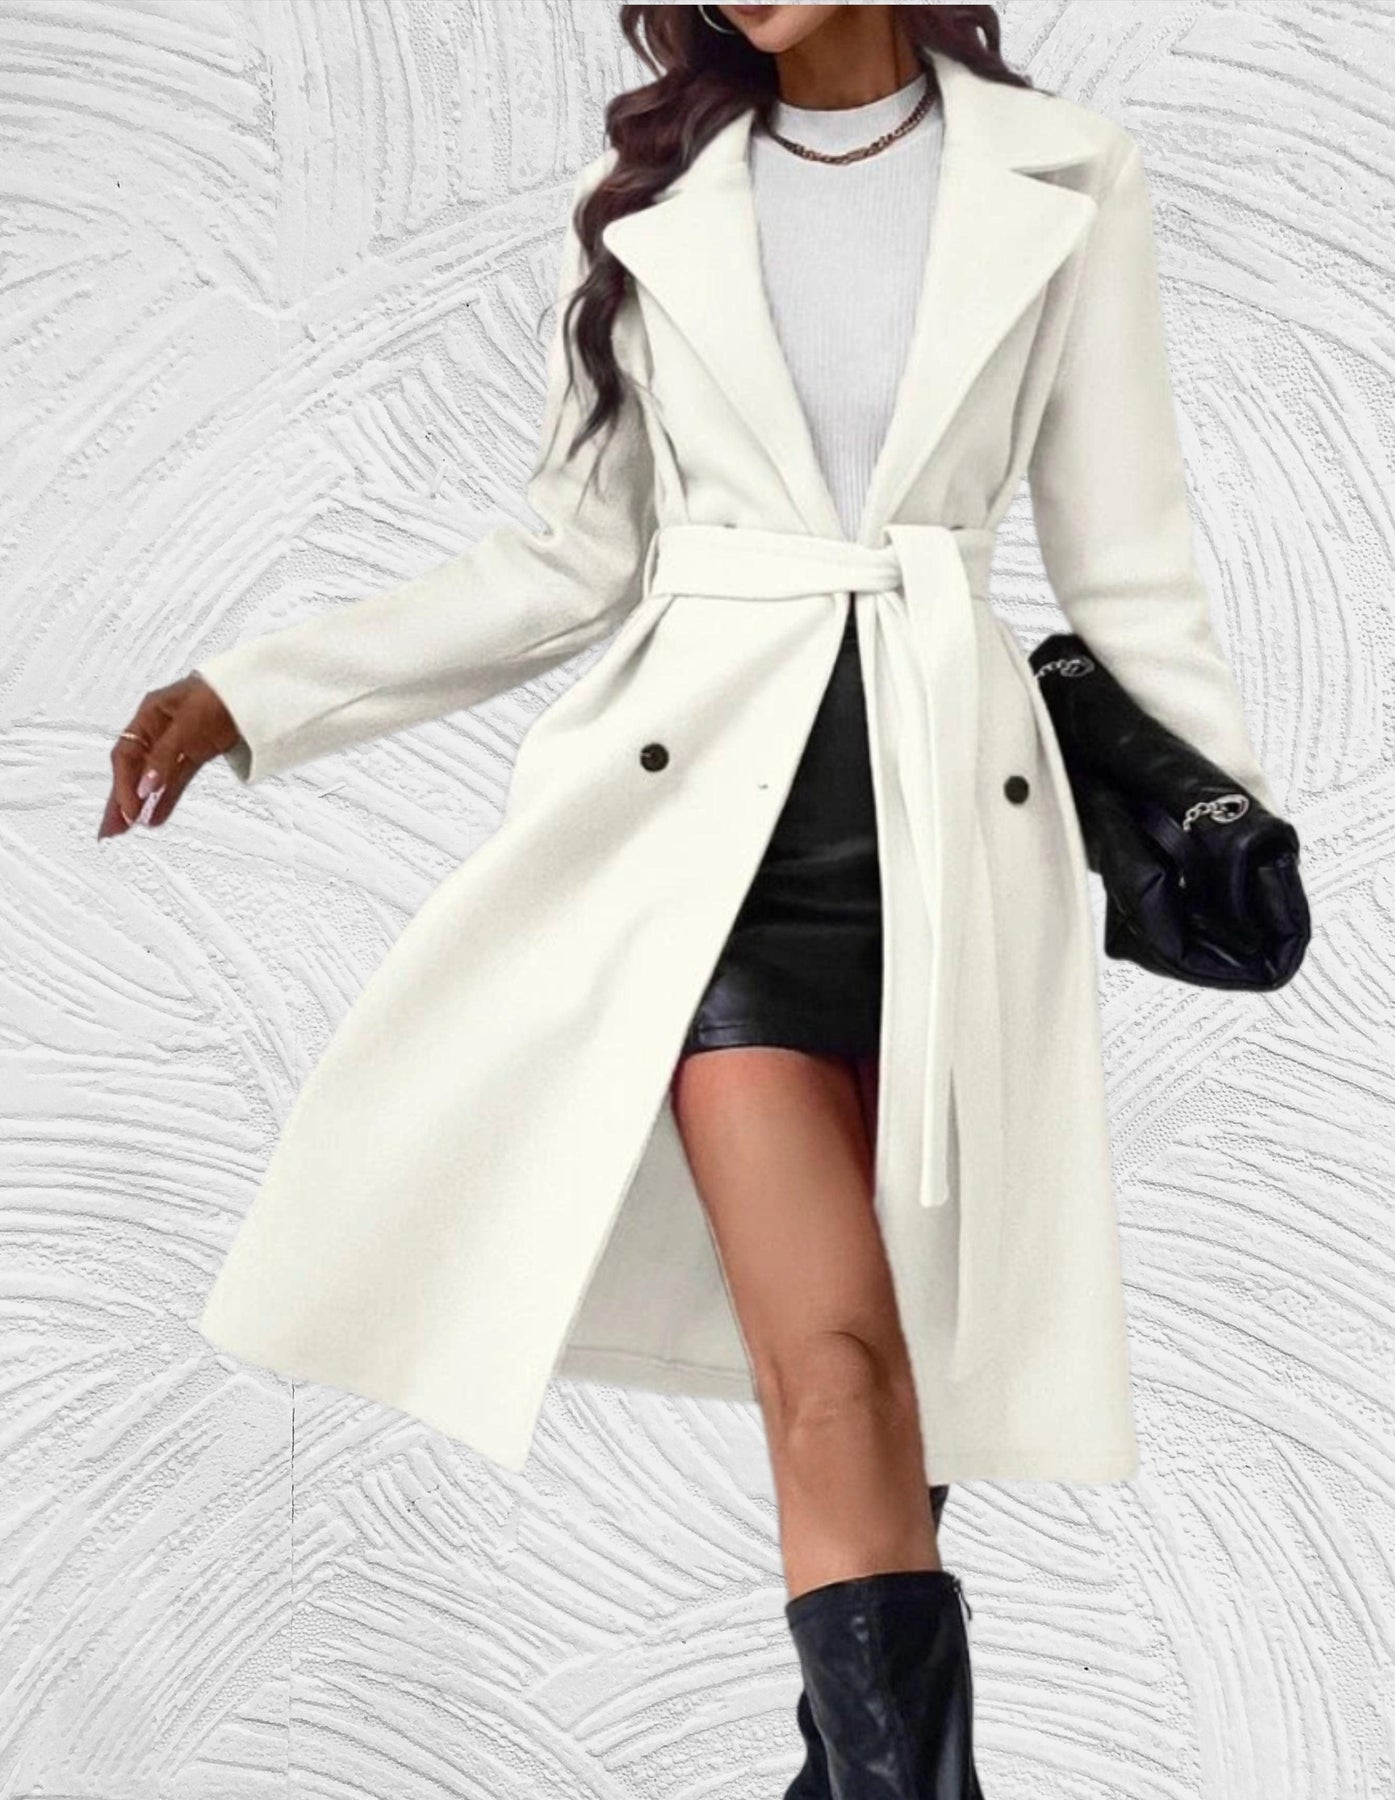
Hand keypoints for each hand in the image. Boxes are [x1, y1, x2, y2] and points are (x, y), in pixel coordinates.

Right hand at [98, 674, 241, 839]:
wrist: (256, 689)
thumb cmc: (220, 694)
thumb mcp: (187, 725)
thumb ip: (165, 757)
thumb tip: (145, 788)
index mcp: (149, 715)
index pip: (127, 755)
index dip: (124, 785)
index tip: (129, 811)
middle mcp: (158, 729)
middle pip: (133, 769)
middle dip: (120, 800)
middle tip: (111, 831)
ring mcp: (177, 743)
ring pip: (152, 778)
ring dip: (141, 804)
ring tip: (128, 829)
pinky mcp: (195, 753)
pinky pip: (175, 779)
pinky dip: (165, 798)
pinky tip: (155, 817)